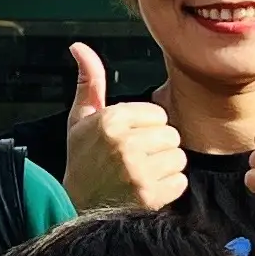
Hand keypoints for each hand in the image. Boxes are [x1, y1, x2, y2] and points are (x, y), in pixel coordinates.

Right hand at [61, 43, 185, 211]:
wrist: (73, 209)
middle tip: (134, 161)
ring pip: (179, 158)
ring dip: (164, 168)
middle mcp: (124, 144)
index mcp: (109, 120)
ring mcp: (138, 172)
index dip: (145, 128)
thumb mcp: (80, 119)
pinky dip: (167, 189)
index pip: (158, 114)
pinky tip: (146, 191)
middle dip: (157, 147)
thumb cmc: (82, 161)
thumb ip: (89, 82)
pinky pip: (180, 182)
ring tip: (140, 175)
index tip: (125, 142)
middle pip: (172, 135)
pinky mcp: (149, 197)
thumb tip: (79, 46)